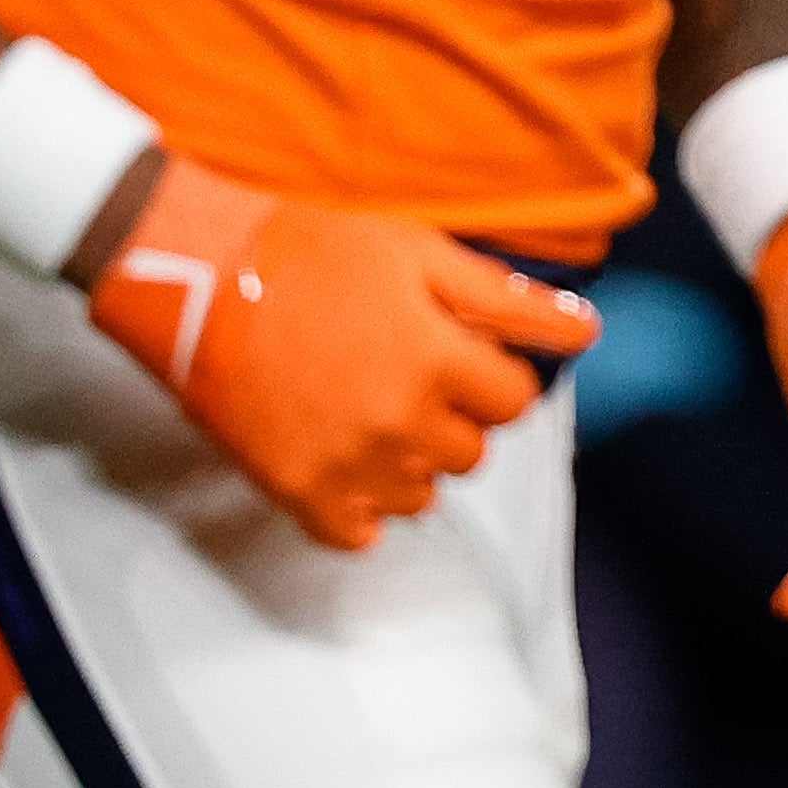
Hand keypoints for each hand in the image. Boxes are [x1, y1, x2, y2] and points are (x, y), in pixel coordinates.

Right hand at [83, 160, 597, 551]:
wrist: (200, 278)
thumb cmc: (313, 254)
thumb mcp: (421, 254)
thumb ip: (508, 302)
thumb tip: (587, 332)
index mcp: (440, 362)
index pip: (515, 403)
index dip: (491, 375)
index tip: (455, 351)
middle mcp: (402, 425)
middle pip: (472, 452)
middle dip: (452, 415)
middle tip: (402, 372)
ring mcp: (349, 467)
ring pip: (423, 494)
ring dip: (408, 460)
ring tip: (363, 405)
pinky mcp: (297, 495)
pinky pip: (360, 534)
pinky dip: (359, 504)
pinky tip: (339, 454)